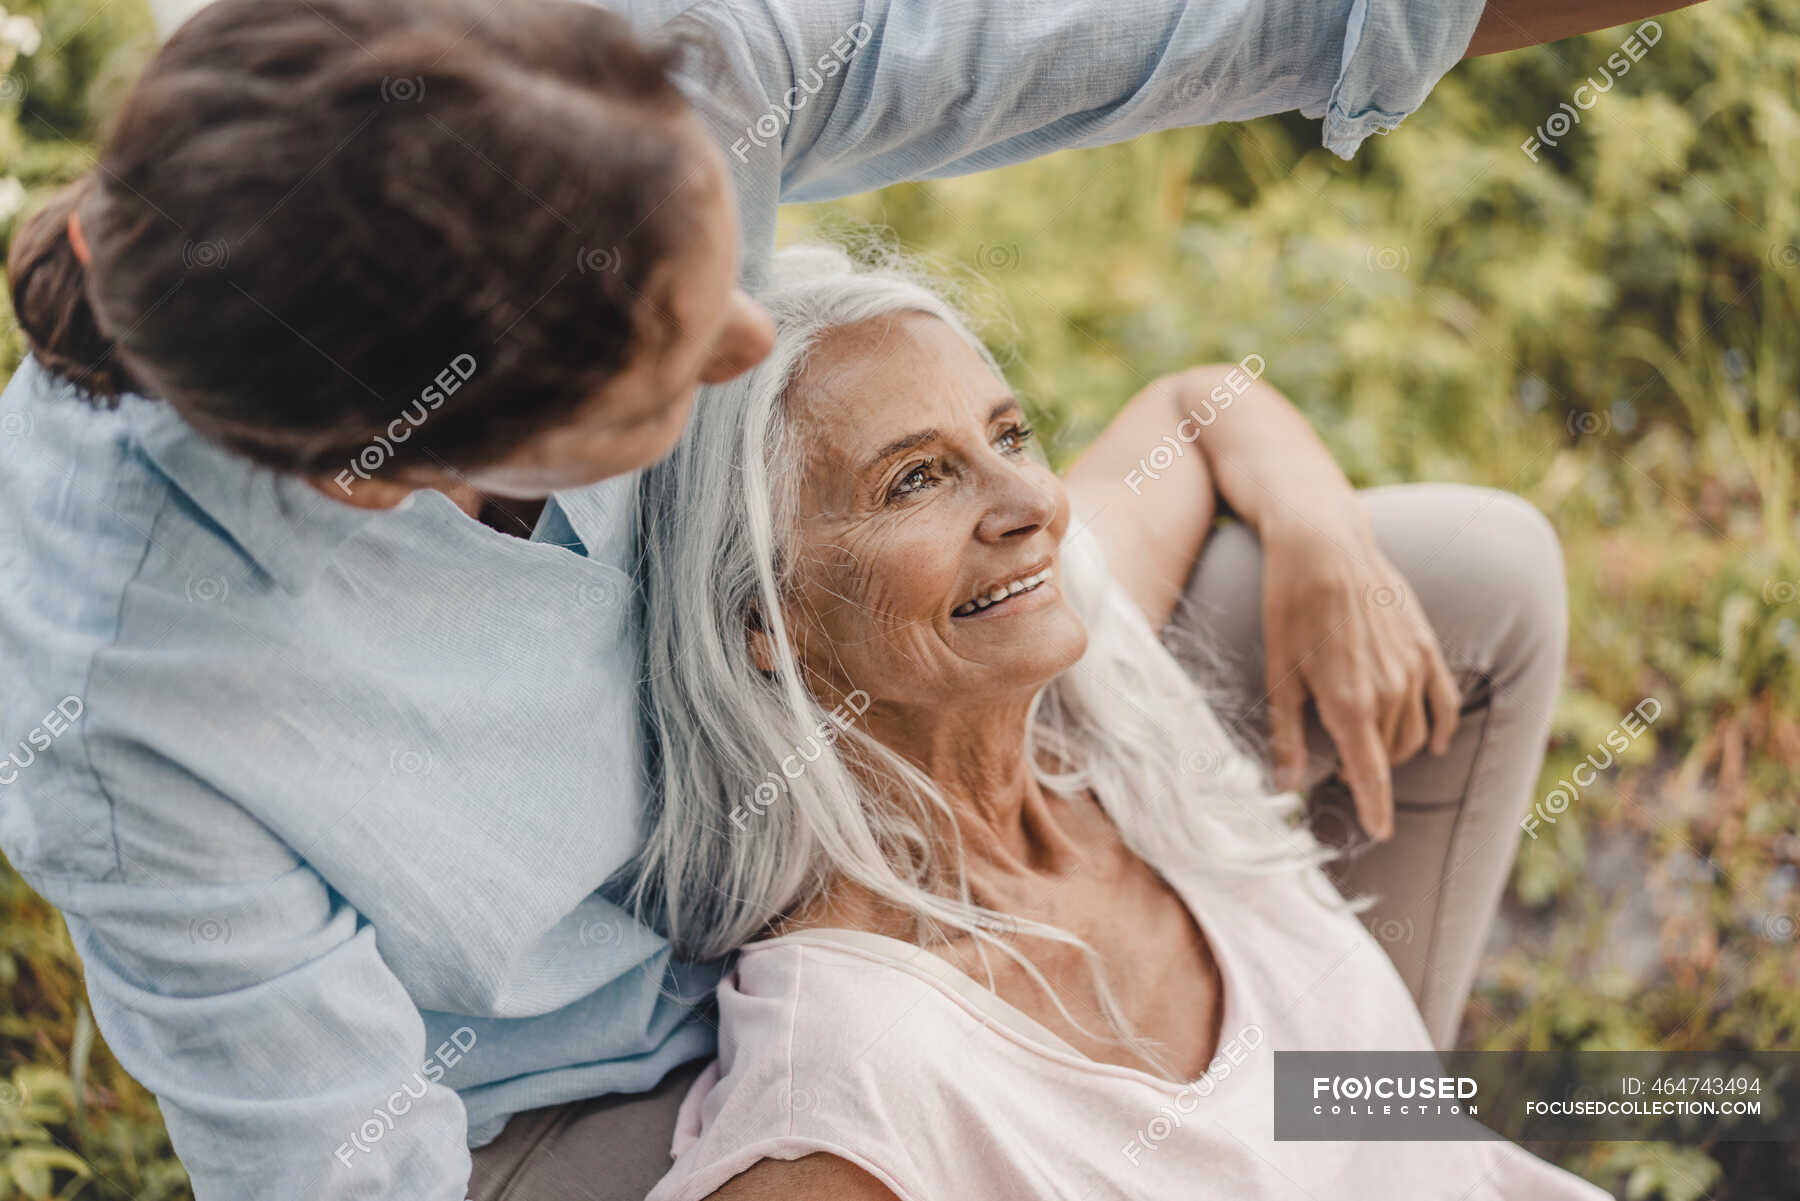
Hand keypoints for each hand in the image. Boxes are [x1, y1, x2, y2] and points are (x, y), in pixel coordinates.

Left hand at [1259, 512, 1460, 840]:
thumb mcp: (1278, 673)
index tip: (1378, 832)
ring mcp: (1413, 669)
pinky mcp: (1427, 647)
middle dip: (1370, 771)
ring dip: (1395, 749)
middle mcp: (1389, 691)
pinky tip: (1432, 743)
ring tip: (1368, 746)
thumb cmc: (1289, 607)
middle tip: (1343, 766)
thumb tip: (1284, 788)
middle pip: (1391, 756)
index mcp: (1348, 704)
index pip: (1371, 775)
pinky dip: (1440, 729)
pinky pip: (1445, 703)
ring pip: (1415, 734)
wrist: (1324, 545)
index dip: (1375, 810)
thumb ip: (1286, 735)